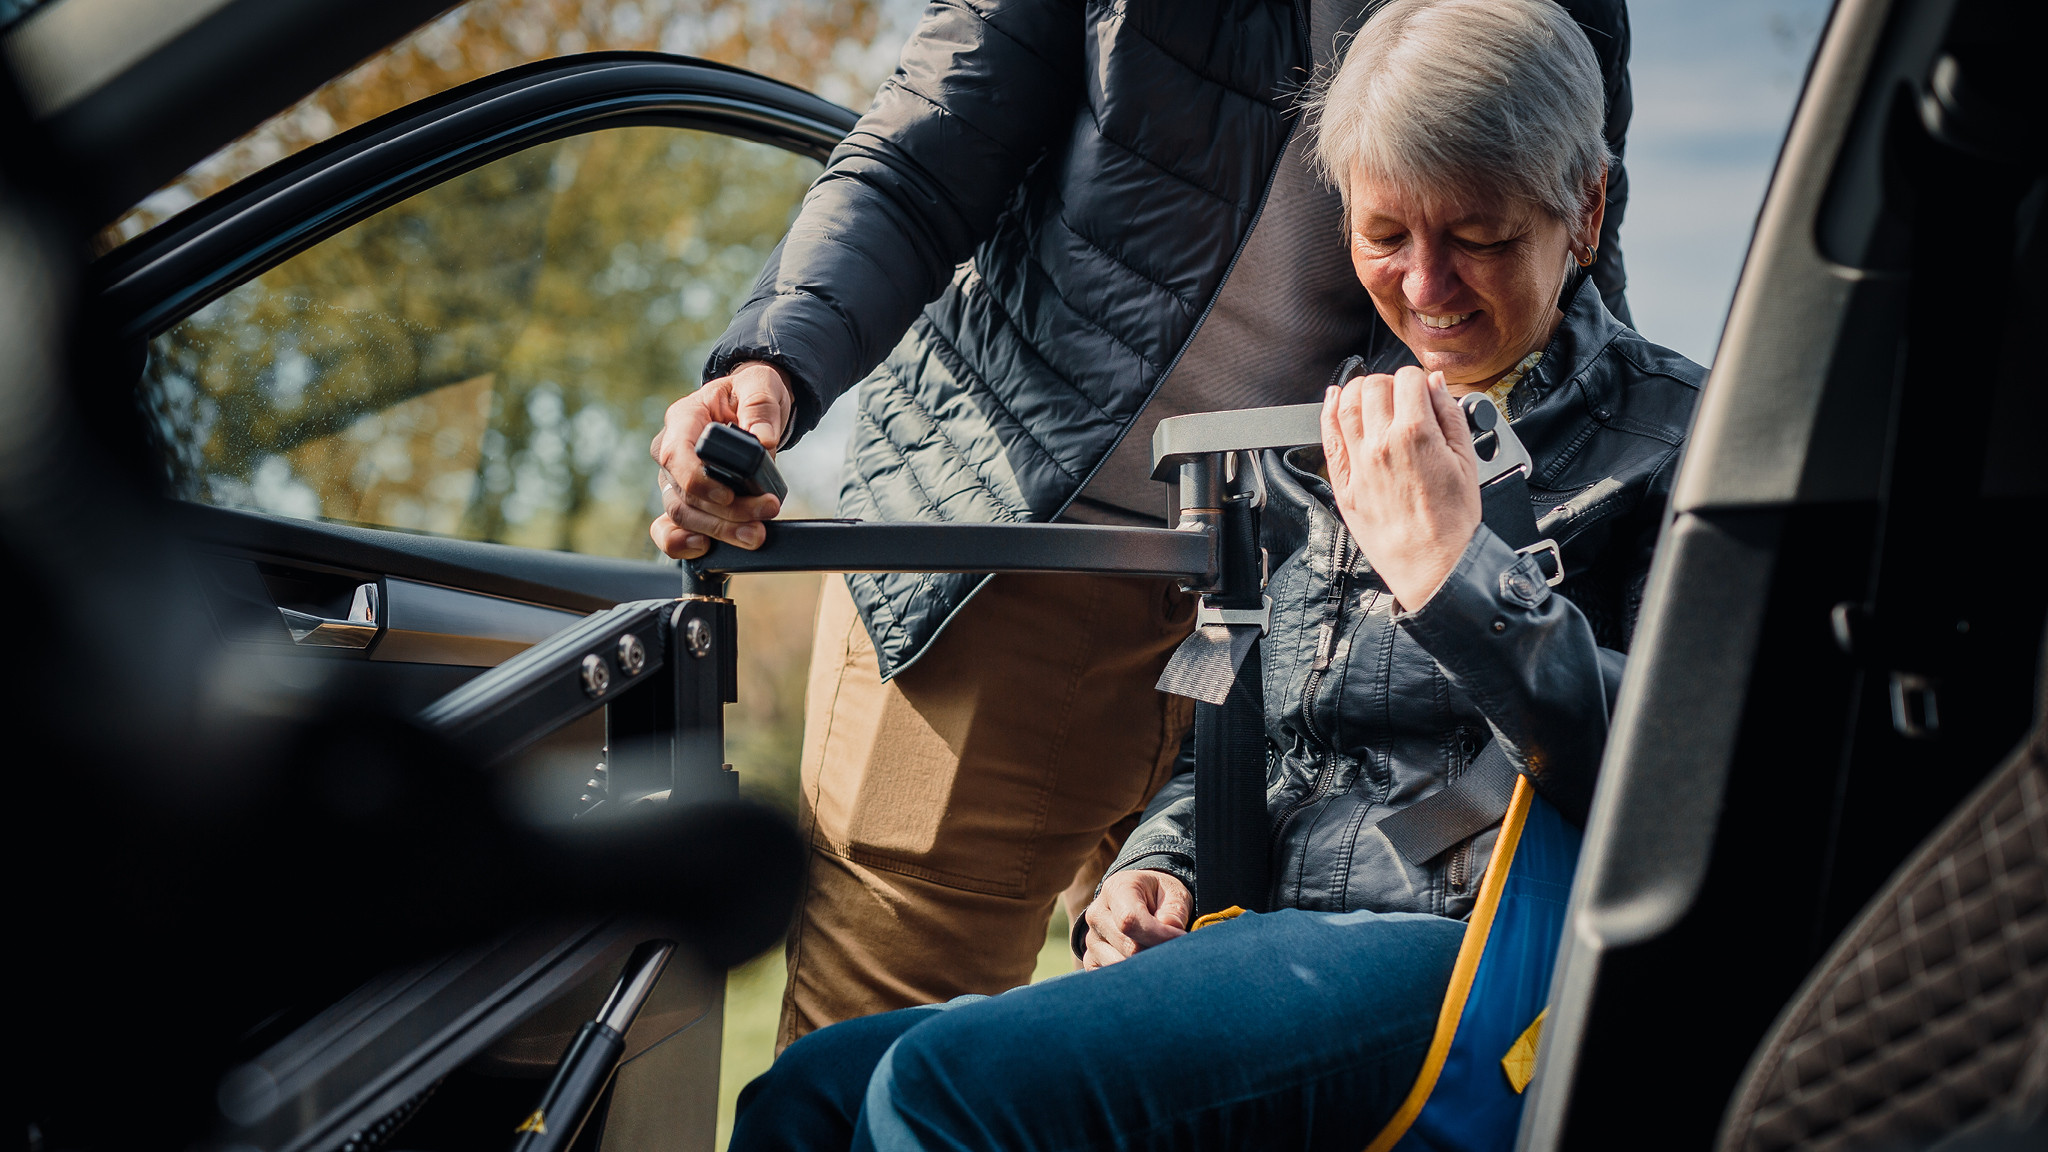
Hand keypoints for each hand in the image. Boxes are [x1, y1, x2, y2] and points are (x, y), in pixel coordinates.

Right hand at [649, 361, 793, 557]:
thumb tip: (764, 440)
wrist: (750, 407)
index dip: (698, 481)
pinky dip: (683, 545)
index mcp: (683, 419)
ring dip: (720, 531)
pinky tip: (706, 549)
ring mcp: (675, 480)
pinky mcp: (686, 501)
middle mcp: (671, 452)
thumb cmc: (750, 393)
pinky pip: (671, 529)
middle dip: (725, 512)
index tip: (730, 493)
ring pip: (683, 517)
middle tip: (765, 512)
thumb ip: (761, 407)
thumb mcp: (760, 386)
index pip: (676, 455)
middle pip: (684, 495)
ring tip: (756, 535)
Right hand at [1081, 869, 1191, 969]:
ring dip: (1147, 968)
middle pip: (1129, 948)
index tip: (1183, 940)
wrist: (1140, 901)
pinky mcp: (1091, 961)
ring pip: (1121, 967)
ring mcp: (1091, 940)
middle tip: (1178, 952)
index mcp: (1116, 890)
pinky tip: (1146, 967)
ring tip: (1162, 958)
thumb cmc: (1160, 896)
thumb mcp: (1174, 893)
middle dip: (1158, 954)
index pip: (1130, 920)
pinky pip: (1111, 978)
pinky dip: (1133, 979)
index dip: (1159, 936)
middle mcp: (1097, 915)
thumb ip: (1174, 910)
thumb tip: (1170, 929)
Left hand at [1320, 365, 1482, 610]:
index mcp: (1416, 434)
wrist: (1434, 565)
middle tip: (1398, 396)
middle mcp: (1382, 444)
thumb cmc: (1453, 522)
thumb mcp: (1467, 461)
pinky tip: (1334, 401)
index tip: (1420, 390)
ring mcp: (1358, 463)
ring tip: (1368, 395)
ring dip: (1356, 390)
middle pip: (1373, 386)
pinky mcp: (1343, 483)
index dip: (1416, 379)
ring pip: (1344, 404)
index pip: (1407, 379)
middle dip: (1387, 383)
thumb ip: (1451, 415)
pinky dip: (1328, 411)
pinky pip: (1328, 437)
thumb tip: (1437, 385)